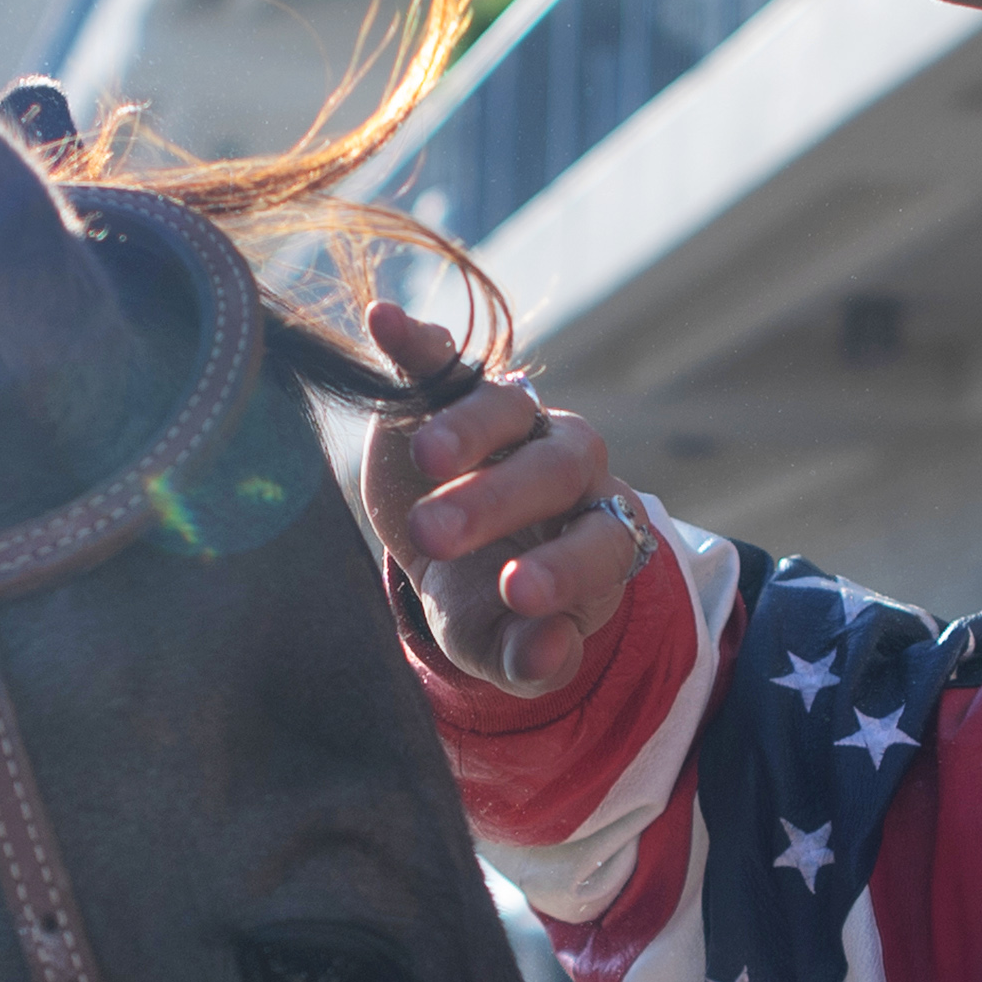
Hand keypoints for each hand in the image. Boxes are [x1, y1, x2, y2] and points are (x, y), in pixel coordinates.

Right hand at [360, 302, 650, 699]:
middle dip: (499, 498)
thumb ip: (529, 661)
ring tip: (427, 457)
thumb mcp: (501, 647)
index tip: (516, 594)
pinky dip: (417, 339)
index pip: (597, 543)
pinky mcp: (453, 386)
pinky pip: (445, 357)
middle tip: (436, 534)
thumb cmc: (485, 605)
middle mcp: (568, 466)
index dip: (564, 567)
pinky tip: (384, 320)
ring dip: (470, 427)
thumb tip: (544, 657)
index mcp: (597, 535)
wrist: (453, 554)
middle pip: (556, 467)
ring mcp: (515, 419)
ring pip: (509, 406)